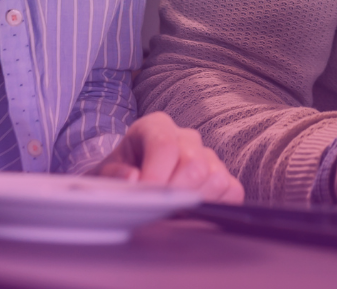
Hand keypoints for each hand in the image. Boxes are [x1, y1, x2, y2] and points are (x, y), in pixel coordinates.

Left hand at [95, 112, 242, 201]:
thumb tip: (133, 178)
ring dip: (195, 200)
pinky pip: (232, 190)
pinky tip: (194, 209)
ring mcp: (207, 155)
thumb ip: (112, 174)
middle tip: (158, 207)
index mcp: (155, 126)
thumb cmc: (119, 174)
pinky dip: (217, 203)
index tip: (146, 198)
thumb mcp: (104, 172)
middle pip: (194, 164)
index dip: (156, 175)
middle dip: (175, 193)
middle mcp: (185, 137)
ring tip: (173, 208)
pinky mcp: (221, 174)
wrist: (131, 179)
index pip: (165, 145)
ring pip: (215, 177)